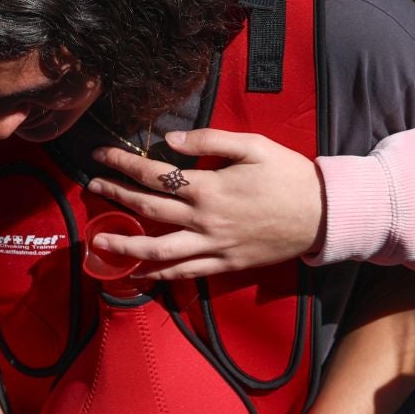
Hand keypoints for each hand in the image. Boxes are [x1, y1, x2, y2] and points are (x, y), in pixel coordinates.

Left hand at [85, 128, 325, 279]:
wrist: (322, 214)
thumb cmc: (288, 175)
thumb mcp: (253, 145)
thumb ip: (209, 138)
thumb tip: (170, 139)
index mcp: (208, 186)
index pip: (152, 174)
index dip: (122, 164)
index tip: (100, 157)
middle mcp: (203, 220)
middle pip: (147, 209)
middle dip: (115, 196)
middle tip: (92, 187)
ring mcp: (212, 246)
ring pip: (158, 250)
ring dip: (124, 245)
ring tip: (98, 242)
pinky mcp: (224, 265)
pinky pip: (184, 273)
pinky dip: (158, 275)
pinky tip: (139, 272)